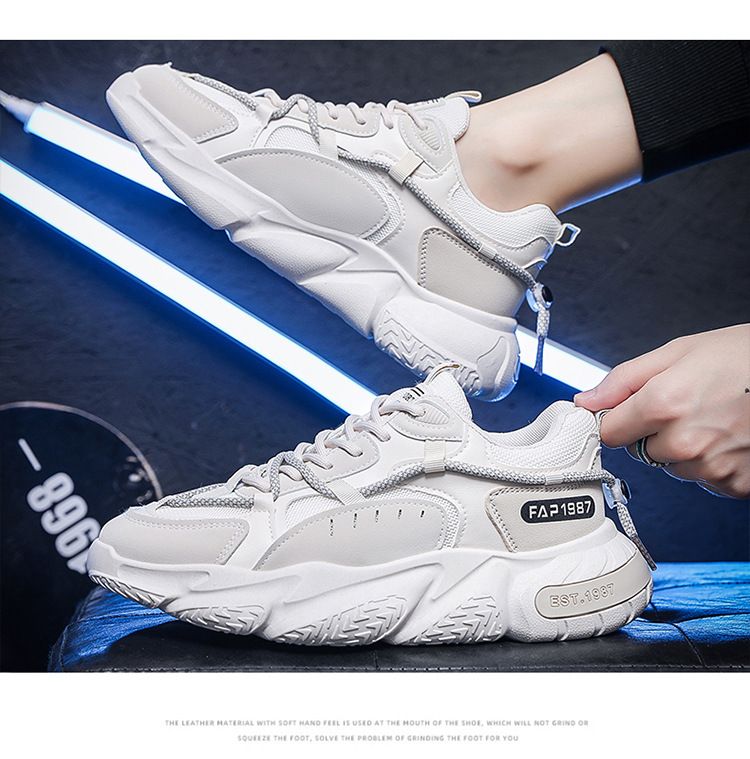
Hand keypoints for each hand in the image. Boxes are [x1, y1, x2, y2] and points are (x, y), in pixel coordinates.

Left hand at [574, 325, 749, 498]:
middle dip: (653, 432)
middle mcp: (684, 442)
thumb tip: (585, 401)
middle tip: (687, 405)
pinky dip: (712, 463)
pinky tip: (731, 437)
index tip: (625, 413)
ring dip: (683, 448)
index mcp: (663, 404)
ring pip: (673, 466)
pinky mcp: (736, 485)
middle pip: (640, 451)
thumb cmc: (745, 357)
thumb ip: (623, 380)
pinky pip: (705, 479)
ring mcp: (712, 468)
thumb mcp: (677, 352)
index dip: (617, 420)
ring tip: (715, 417)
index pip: (608, 433)